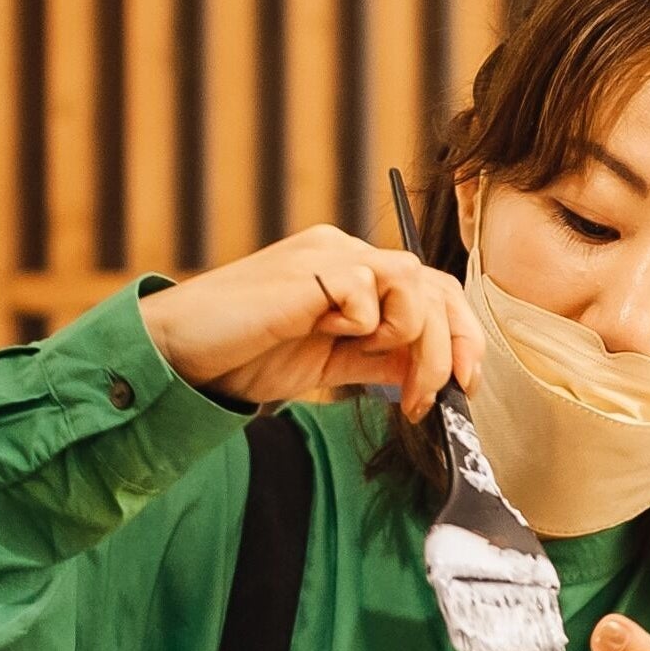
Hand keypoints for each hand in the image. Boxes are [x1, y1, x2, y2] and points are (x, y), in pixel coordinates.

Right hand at [136, 227, 480, 418]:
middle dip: (448, 348)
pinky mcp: (310, 267)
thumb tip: (430, 375)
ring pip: (412, 281)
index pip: (431, 290)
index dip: (460, 337)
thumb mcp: (331, 363)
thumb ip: (378, 359)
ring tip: (363, 358)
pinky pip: (367, 290)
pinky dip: (361, 323)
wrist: (185, 351)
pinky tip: (323, 333)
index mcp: (354, 271)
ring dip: (407, 337)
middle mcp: (346, 252)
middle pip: (435, 284)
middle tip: (427, 398)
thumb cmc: (248, 356)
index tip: (463, 388)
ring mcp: (329, 255)